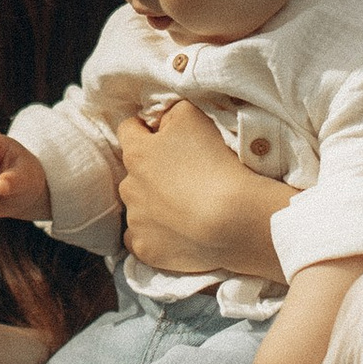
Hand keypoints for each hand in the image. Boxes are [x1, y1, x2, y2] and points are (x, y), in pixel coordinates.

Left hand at [117, 99, 280, 277]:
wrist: (233, 221)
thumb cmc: (215, 162)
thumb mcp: (192, 116)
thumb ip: (169, 113)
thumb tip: (159, 121)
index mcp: (137, 153)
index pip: (129, 130)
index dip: (147, 129)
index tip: (166, 137)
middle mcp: (129, 187)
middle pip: (135, 172)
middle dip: (153, 172)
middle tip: (185, 177)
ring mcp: (136, 221)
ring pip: (138, 207)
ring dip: (155, 205)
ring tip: (188, 208)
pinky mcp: (145, 250)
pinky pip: (141, 239)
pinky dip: (155, 235)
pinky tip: (178, 234)